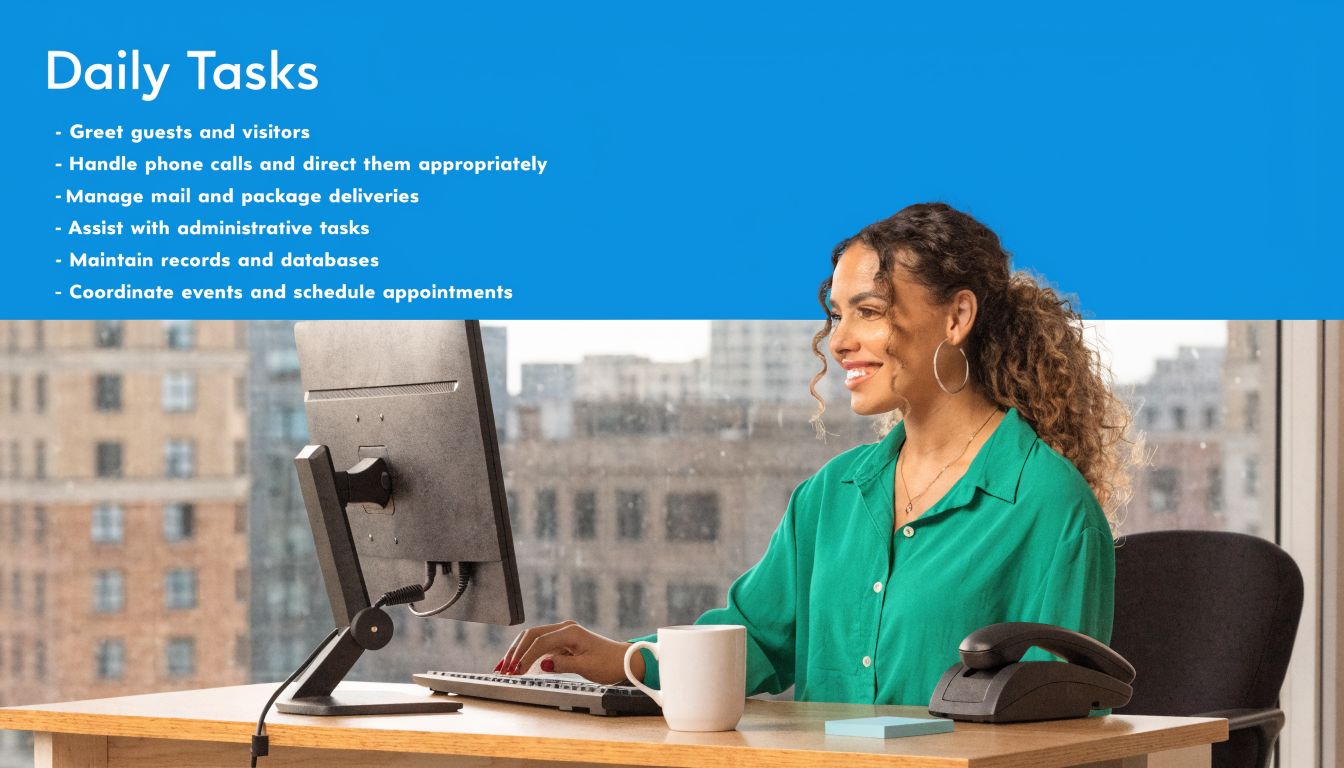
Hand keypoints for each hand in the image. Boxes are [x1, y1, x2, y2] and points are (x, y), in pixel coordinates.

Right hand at [494, 619, 644, 684]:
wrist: (624, 661)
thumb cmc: (609, 663)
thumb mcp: (586, 667)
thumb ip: (563, 664)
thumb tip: (543, 664)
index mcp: (570, 631)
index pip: (540, 642)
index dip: (525, 657)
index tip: (515, 671)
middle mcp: (564, 628)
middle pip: (531, 635)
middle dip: (515, 652)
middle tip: (503, 669)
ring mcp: (563, 634)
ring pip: (533, 639)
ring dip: (518, 653)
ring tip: (504, 668)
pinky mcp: (562, 642)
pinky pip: (540, 646)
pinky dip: (528, 655)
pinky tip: (517, 665)